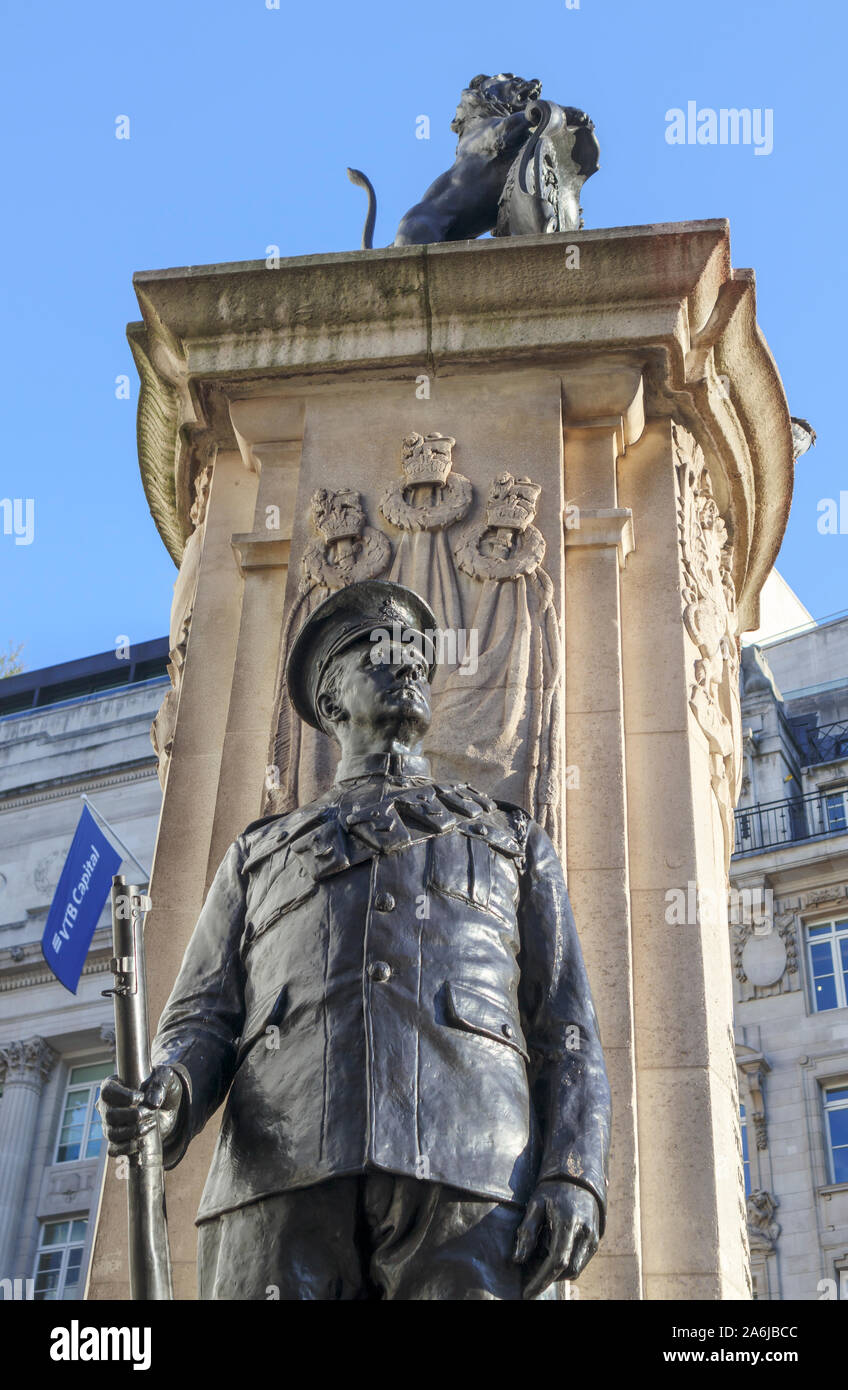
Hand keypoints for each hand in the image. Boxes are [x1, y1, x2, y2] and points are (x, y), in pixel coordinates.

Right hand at [98, 1065, 182, 1155]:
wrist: (168, 1108)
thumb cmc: (162, 1087)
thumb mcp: (165, 1077)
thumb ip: (160, 1084)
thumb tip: (152, 1103)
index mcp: (114, 1085)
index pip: (107, 1091)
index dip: (123, 1096)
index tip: (141, 1097)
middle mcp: (107, 1106)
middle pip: (109, 1115)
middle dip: (133, 1116)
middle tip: (150, 1112)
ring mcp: (110, 1125)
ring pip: (111, 1134)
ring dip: (133, 1132)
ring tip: (151, 1124)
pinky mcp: (117, 1141)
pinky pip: (113, 1150)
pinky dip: (128, 1148)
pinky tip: (142, 1142)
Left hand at [513, 1180, 599, 1299]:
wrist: (576, 1178)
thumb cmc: (552, 1191)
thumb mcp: (535, 1205)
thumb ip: (527, 1232)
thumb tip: (518, 1260)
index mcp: (568, 1222)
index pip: (556, 1261)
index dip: (541, 1280)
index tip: (527, 1292)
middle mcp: (584, 1232)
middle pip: (568, 1270)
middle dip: (548, 1278)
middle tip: (530, 1275)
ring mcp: (592, 1237)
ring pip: (576, 1269)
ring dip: (558, 1272)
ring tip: (541, 1258)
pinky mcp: (595, 1240)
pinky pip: (581, 1262)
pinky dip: (567, 1265)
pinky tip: (553, 1253)